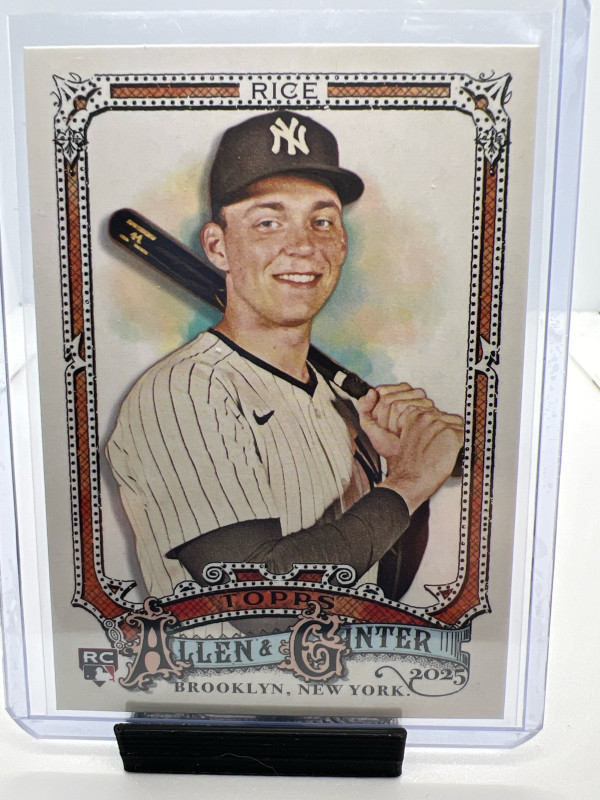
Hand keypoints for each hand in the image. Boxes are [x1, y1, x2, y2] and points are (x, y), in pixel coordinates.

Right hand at [357, 384, 463, 513]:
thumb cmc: (403, 466)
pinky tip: (449, 454)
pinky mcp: (449, 434)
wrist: (408, 481)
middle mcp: (425, 416)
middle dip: (447, 431)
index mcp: (412, 415)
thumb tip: (423, 424)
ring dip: (454, 438)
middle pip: (447, 417)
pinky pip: (464, 435)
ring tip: (442, 451)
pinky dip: (461, 446)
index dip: (437, 427)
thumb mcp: (398, 438)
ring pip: (457, 425)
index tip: (433, 438)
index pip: (435, 411)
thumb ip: (411, 426)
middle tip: (438, 447)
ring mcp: (437, 424)